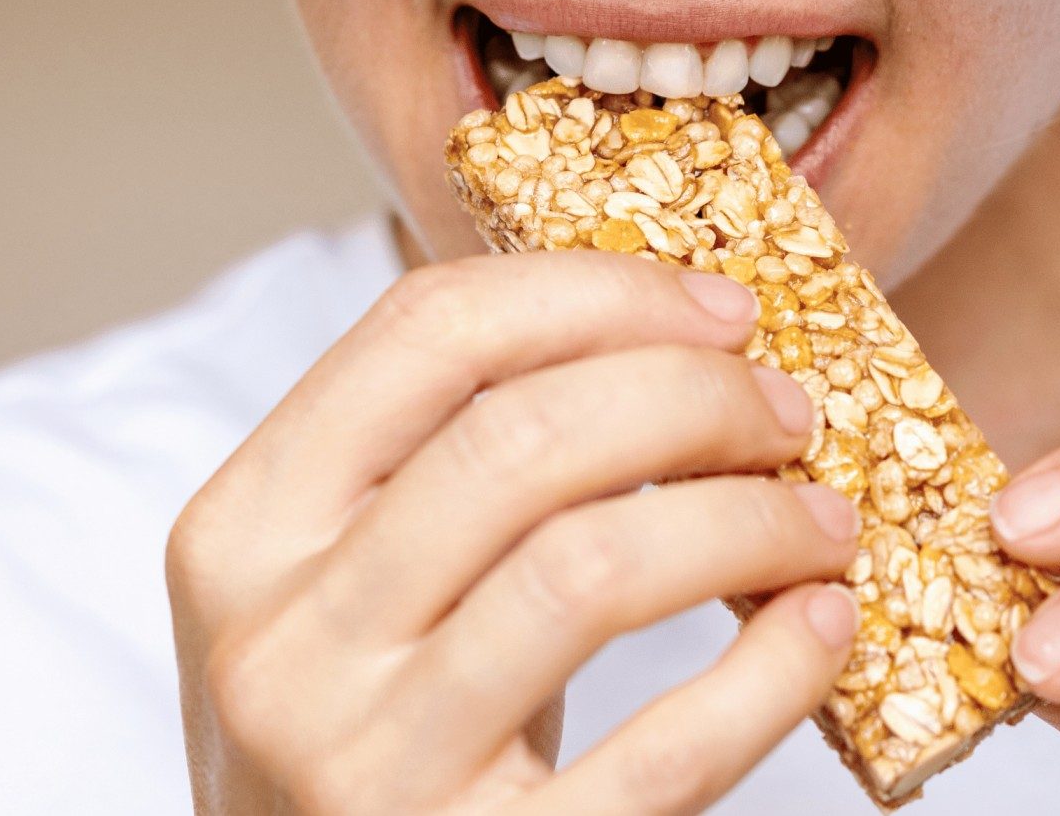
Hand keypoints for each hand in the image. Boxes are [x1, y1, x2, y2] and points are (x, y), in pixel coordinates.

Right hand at [165, 250, 861, 814]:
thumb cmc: (362, 740)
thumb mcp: (342, 593)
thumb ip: (436, 470)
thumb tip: (661, 334)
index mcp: (239, 533)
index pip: (422, 335)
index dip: (595, 291)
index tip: (717, 304)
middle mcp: (281, 646)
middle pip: (519, 441)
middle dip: (692, 395)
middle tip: (784, 412)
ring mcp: (368, 769)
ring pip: (593, 571)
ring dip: (747, 519)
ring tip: (817, 519)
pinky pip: (664, 752)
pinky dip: (772, 671)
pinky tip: (821, 623)